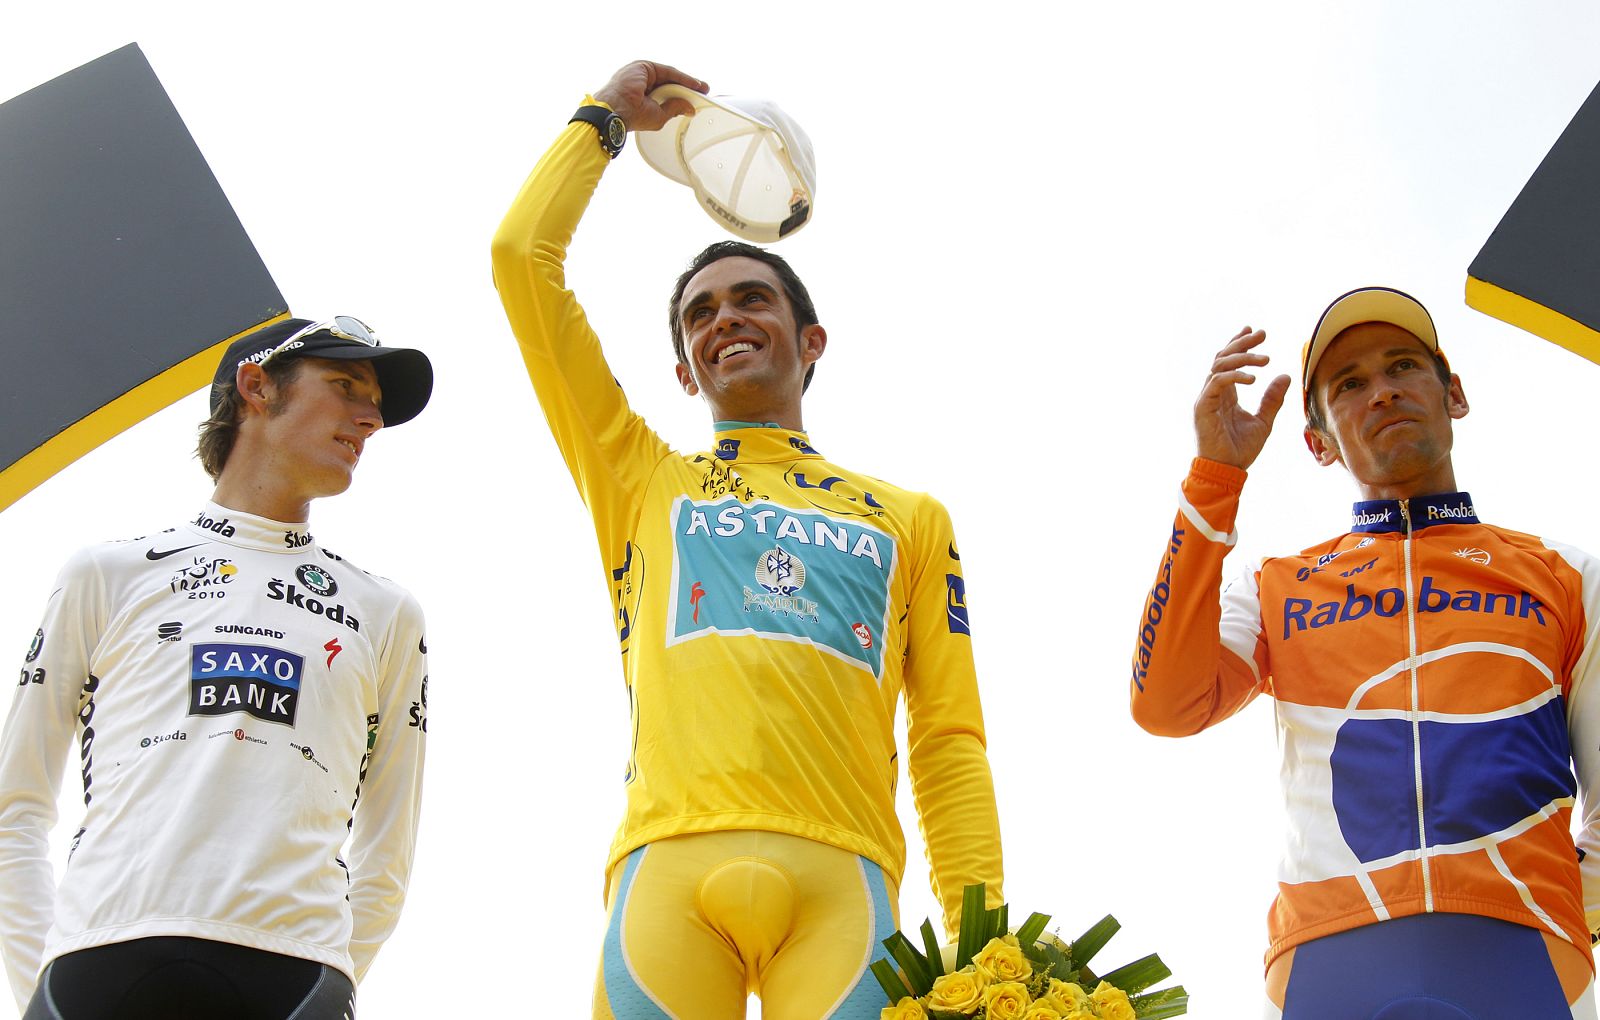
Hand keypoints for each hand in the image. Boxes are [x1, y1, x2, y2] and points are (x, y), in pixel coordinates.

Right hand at [593, 60, 707, 131]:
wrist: (615, 110)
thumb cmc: (629, 116)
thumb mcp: (659, 116)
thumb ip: (673, 109)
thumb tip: (689, 108)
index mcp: (643, 95)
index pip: (667, 92)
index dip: (682, 95)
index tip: (696, 99)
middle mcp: (643, 82)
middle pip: (670, 82)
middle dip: (688, 87)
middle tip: (704, 92)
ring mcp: (643, 73)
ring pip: (670, 76)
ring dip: (687, 82)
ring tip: (702, 89)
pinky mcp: (644, 67)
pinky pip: (668, 72)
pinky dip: (682, 78)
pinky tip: (694, 84)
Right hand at [1193, 327, 1291, 469]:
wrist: (1226, 471)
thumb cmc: (1241, 450)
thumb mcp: (1264, 421)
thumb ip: (1272, 399)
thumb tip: (1285, 376)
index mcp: (1224, 394)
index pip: (1228, 362)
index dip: (1238, 343)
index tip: (1253, 330)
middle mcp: (1212, 393)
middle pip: (1222, 357)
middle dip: (1242, 343)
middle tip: (1262, 334)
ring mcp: (1206, 399)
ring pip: (1219, 366)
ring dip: (1242, 358)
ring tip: (1265, 359)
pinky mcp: (1203, 407)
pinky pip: (1217, 382)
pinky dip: (1235, 376)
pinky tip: (1254, 378)